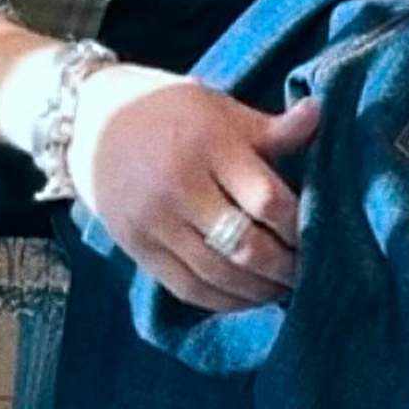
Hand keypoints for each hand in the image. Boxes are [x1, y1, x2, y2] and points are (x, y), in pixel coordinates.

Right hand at [67, 62, 321, 314]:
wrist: (89, 119)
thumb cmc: (168, 110)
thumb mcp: (219, 108)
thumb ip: (270, 127)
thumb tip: (319, 115)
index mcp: (208, 147)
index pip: (266, 200)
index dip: (298, 226)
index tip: (317, 232)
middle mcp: (180, 187)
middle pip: (245, 246)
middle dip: (284, 267)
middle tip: (307, 271)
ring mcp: (155, 222)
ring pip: (217, 274)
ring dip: (258, 290)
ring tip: (283, 289)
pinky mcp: (137, 247)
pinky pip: (187, 287)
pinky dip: (223, 301)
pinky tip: (246, 298)